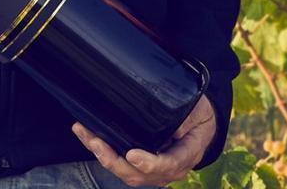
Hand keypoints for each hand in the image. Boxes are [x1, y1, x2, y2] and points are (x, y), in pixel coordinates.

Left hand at [72, 94, 215, 186]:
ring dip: (103, 155)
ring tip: (85, 135)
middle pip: (138, 174)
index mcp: (184, 157)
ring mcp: (152, 170)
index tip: (132, 155)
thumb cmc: (199, 116)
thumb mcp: (198, 112)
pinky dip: (103, 151)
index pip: (166, 165)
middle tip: (97, 142)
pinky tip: (87, 135)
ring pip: (125, 171)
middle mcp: (167, 169)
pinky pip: (120, 163)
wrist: (201, 126)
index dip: (149, 164)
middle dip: (114, 160)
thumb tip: (174, 125)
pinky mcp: (140, 163)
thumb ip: (186, 119)